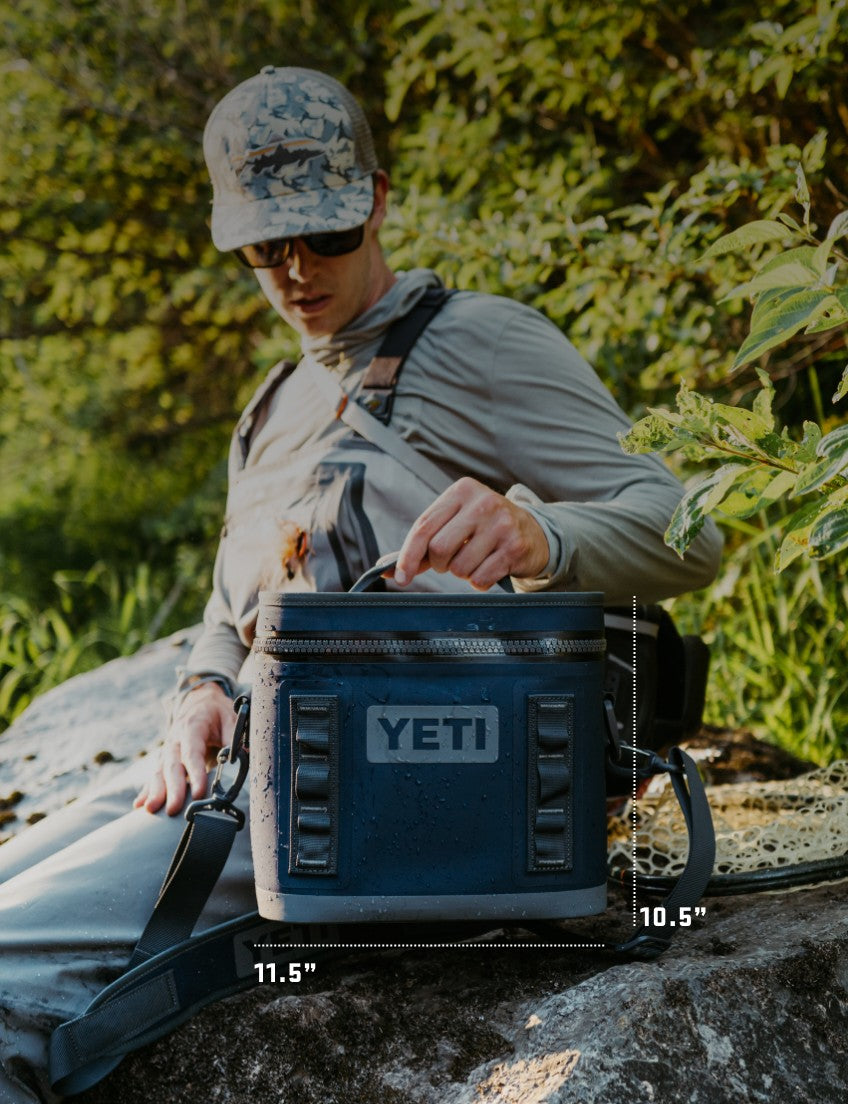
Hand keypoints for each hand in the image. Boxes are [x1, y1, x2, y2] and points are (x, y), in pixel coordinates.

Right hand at [133, 681, 236, 815]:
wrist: (199, 702)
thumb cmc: (217, 713)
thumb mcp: (230, 719)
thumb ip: (235, 738)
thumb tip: (244, 756)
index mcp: (192, 728)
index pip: (192, 753)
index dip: (195, 773)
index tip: (199, 793)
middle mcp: (175, 740)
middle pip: (171, 766)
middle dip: (172, 789)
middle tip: (173, 810)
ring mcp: (167, 750)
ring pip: (158, 772)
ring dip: (155, 792)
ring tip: (152, 810)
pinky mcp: (164, 759)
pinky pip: (154, 775)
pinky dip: (146, 790)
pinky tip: (140, 806)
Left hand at [393, 476, 549, 590]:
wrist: (532, 531)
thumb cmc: (482, 529)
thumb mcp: (455, 523)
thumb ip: (423, 543)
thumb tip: (388, 569)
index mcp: (461, 490)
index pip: (423, 526)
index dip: (408, 556)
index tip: (401, 577)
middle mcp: (483, 502)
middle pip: (439, 549)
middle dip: (440, 564)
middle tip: (451, 562)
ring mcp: (502, 524)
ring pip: (459, 567)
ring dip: (462, 573)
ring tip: (476, 560)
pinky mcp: (515, 547)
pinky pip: (480, 579)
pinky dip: (479, 581)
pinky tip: (490, 567)